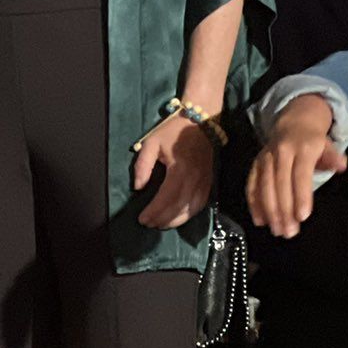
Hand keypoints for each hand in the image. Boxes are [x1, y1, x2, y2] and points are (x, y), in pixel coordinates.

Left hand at [133, 114, 213, 228]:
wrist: (201, 122)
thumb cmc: (172, 131)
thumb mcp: (151, 143)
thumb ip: (142, 165)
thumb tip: (138, 187)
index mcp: (180, 169)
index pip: (167, 196)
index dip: (154, 211)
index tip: (142, 218)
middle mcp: (195, 179)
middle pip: (179, 207)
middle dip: (163, 219)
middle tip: (148, 224)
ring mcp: (205, 182)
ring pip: (191, 209)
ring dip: (176, 220)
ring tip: (160, 225)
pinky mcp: (209, 183)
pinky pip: (200, 204)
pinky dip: (189, 215)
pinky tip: (178, 218)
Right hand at [248, 93, 347, 237]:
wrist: (292, 122)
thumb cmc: (314, 141)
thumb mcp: (328, 145)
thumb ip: (333, 157)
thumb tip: (341, 166)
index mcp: (301, 148)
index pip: (300, 174)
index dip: (301, 195)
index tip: (303, 216)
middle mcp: (280, 153)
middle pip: (280, 184)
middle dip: (283, 210)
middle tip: (289, 232)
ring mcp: (265, 158)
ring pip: (264, 186)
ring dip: (269, 210)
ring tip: (277, 230)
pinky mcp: (255, 164)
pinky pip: (252, 184)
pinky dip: (254, 203)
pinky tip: (259, 220)